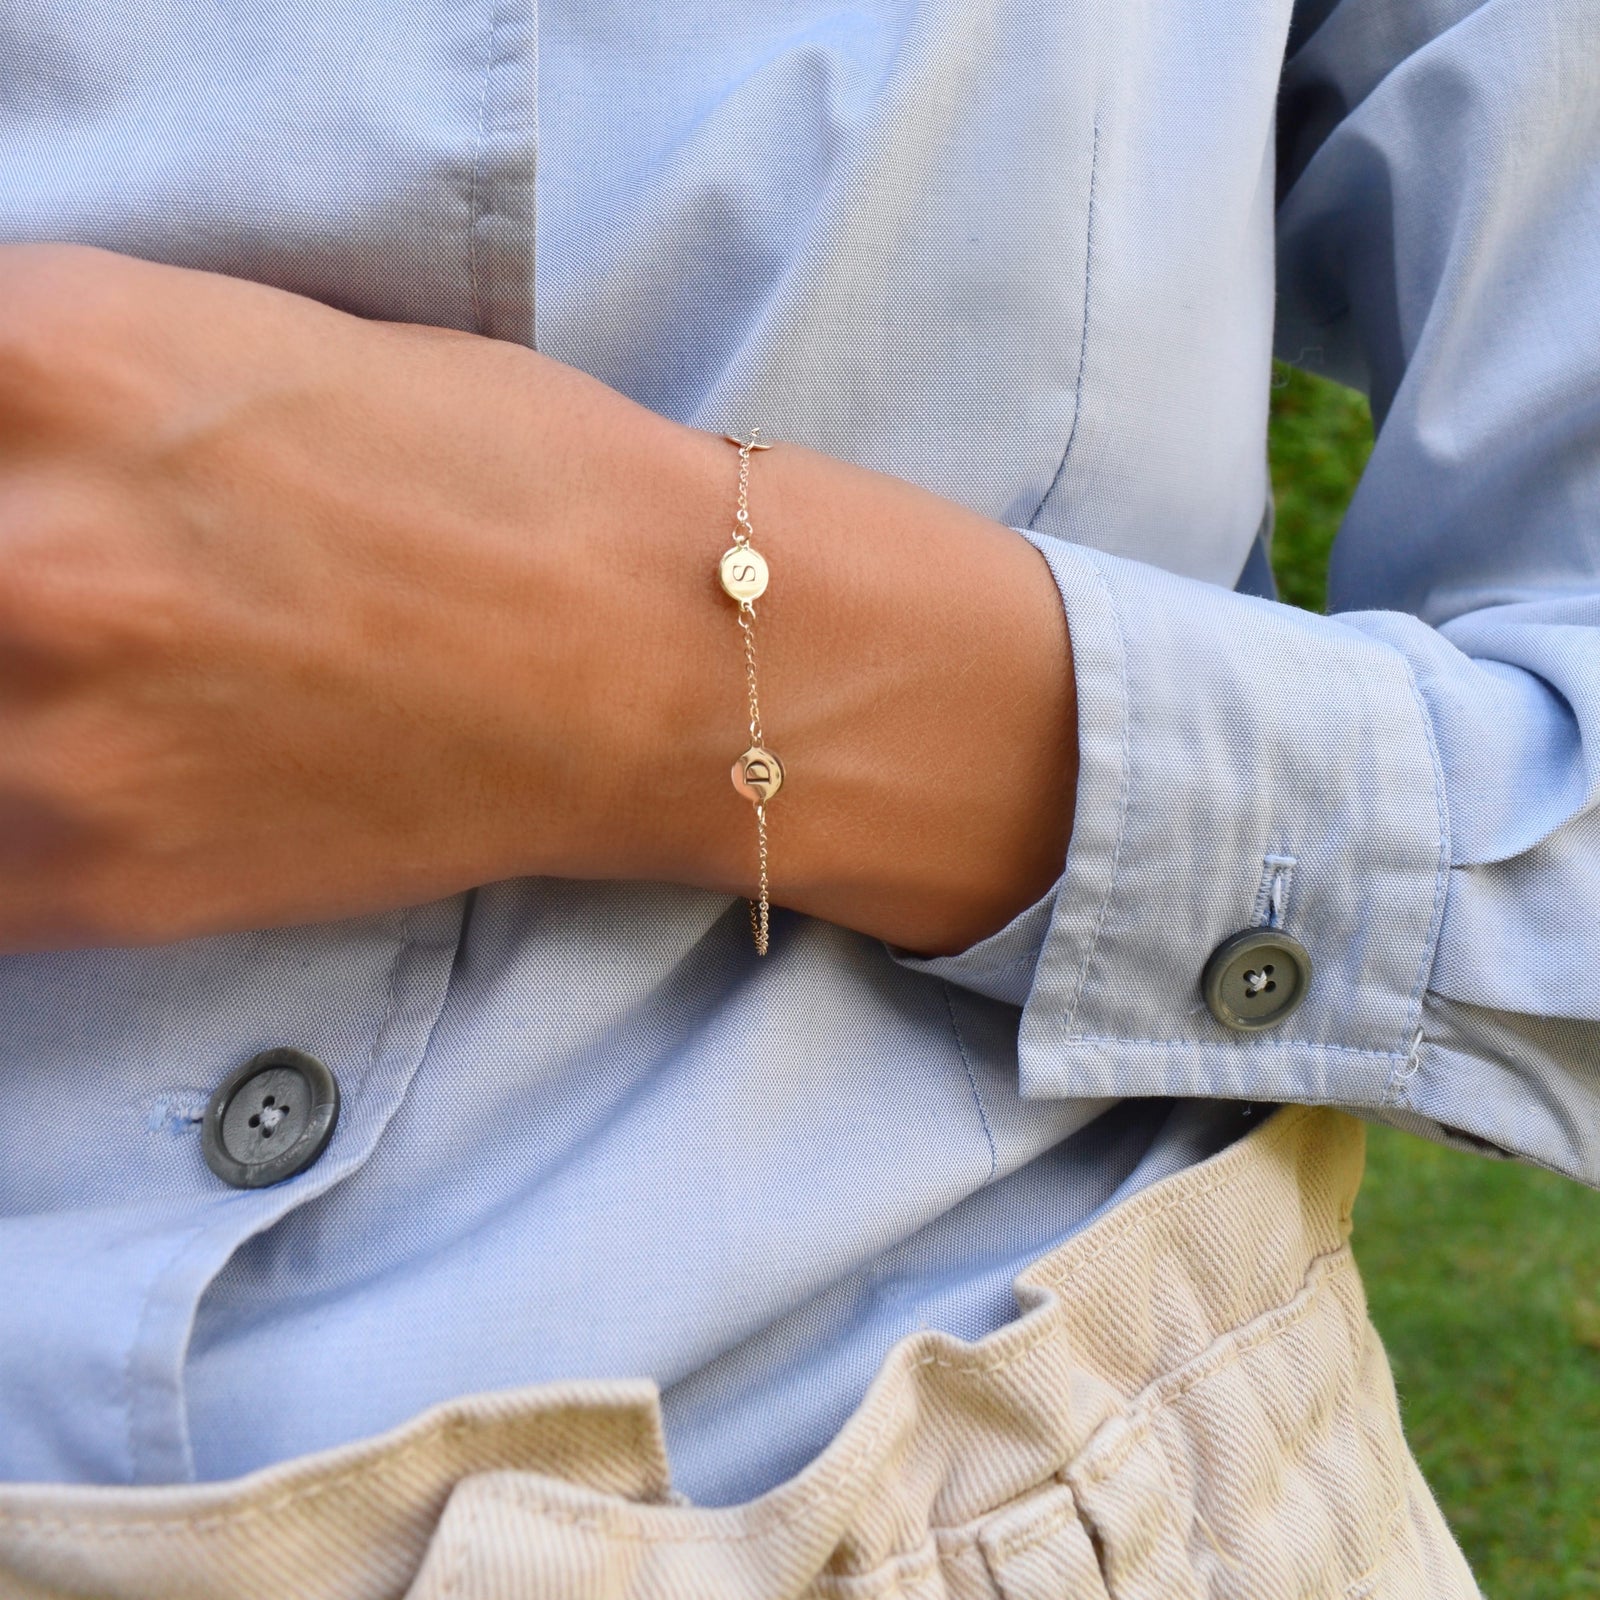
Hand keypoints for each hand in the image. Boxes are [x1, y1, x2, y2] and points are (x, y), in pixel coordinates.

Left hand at [0, 243, 1075, 958]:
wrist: (660, 668)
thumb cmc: (509, 485)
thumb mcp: (260, 342)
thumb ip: (66, 373)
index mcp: (58, 358)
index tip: (27, 485)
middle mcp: (21, 550)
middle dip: (7, 556)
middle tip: (80, 584)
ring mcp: (51, 739)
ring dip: (6, 689)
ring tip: (106, 682)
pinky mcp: (98, 883)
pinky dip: (11, 811)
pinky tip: (86, 779)